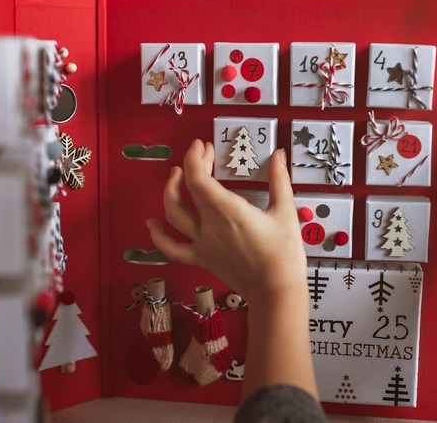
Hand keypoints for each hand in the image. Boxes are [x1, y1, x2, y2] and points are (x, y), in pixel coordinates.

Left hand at [146, 139, 306, 300]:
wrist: (276, 290)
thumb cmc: (283, 255)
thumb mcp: (285, 211)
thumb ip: (279, 180)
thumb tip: (279, 156)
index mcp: (228, 210)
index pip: (198, 178)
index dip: (195, 157)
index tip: (202, 146)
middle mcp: (210, 225)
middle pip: (186, 190)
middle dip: (190, 167)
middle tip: (201, 156)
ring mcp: (203, 243)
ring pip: (173, 215)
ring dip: (169, 192)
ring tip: (175, 176)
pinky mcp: (203, 258)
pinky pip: (173, 248)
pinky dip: (158, 237)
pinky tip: (151, 225)